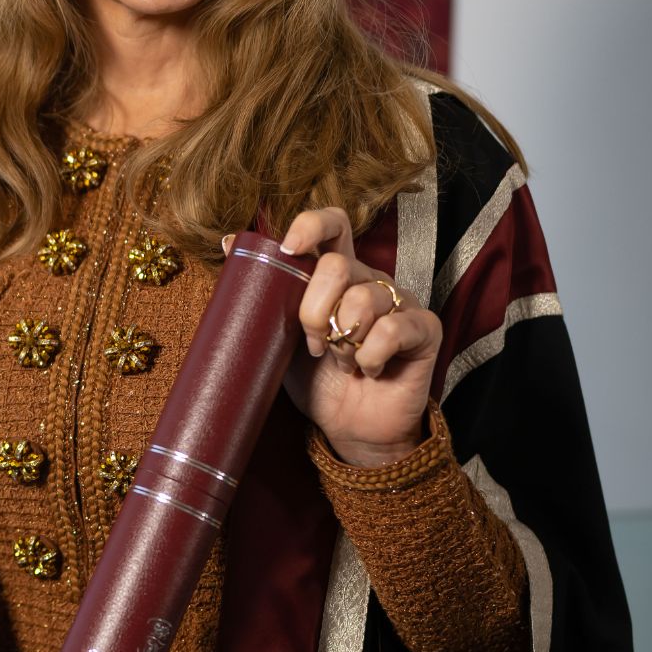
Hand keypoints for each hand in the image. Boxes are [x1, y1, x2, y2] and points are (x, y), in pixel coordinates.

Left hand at [246, 207, 440, 466]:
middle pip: (338, 265)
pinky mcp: (424, 329)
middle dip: (313, 310)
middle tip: (312, 344)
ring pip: (363, 298)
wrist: (349, 427)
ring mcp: (399, 302)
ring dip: (343, 339)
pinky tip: (368, 370)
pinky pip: (392, 329)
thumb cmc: (315, 379)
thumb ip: (261, 290)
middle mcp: (369, 279)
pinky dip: (370, 356)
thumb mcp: (279, 334)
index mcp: (336, 274)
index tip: (289, 249)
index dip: (312, 226)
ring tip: (341, 361)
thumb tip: (226, 241)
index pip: (333, 224)